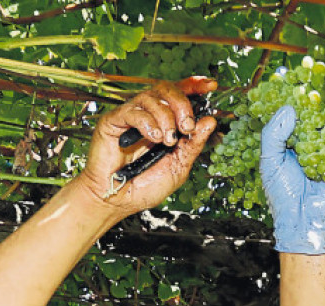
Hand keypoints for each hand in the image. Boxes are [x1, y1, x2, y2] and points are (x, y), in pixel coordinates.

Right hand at [78, 78, 216, 217]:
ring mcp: (130, 117)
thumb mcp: (178, 167)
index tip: (210, 86)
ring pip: (152, 96)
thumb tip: (210, 121)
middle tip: (187, 126)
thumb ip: (193, 145)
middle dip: (182, 104)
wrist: (118, 201)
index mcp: (165, 124)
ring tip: (168, 140)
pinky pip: (134, 110)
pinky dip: (148, 122)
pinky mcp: (114, 121)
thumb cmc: (145, 188)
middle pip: (166, 89)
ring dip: (166, 117)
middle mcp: (148, 116)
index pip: (179, 94)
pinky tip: (153, 137)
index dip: (194, 85)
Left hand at [260, 79, 324, 254]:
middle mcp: (306, 138)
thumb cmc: (282, 194)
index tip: (287, 73)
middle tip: (314, 62)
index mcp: (287, 141)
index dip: (288, 93)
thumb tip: (290, 107)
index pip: (288, 111)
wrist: (303, 219)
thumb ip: (274, 132)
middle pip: (311, 107)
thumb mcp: (269, 160)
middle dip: (313, 86)